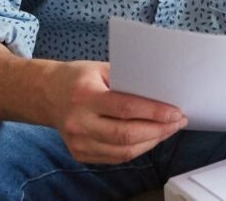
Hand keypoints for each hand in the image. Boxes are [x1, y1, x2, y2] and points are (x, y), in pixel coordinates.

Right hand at [47, 60, 187, 163]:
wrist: (47, 94)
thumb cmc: (80, 78)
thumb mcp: (102, 68)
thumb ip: (128, 80)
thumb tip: (162, 91)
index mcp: (84, 96)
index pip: (125, 108)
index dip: (154, 112)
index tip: (175, 112)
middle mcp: (79, 122)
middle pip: (126, 134)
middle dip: (158, 130)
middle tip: (178, 121)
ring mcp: (77, 142)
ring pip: (122, 151)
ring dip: (151, 142)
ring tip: (169, 130)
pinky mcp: (79, 153)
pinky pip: (114, 157)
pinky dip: (137, 149)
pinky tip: (150, 138)